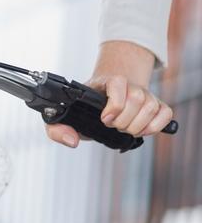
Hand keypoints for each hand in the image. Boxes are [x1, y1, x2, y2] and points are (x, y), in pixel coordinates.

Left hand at [43, 40, 170, 147]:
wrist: (106, 92)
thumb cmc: (87, 106)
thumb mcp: (68, 114)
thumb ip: (57, 128)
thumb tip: (71, 141)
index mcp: (106, 82)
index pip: (118, 83)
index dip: (114, 104)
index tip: (105, 119)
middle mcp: (129, 85)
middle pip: (137, 99)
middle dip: (124, 120)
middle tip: (113, 125)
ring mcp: (145, 94)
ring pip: (151, 106)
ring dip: (137, 125)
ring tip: (124, 128)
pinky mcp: (158, 104)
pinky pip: (165, 113)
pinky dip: (155, 126)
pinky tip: (141, 130)